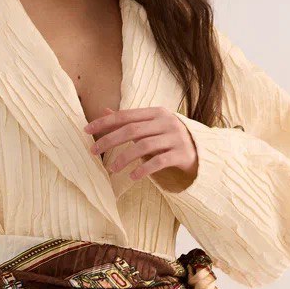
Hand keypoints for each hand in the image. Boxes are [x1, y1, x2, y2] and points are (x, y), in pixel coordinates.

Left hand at [84, 106, 198, 192]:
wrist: (203, 151)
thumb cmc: (170, 138)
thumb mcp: (151, 126)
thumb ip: (129, 120)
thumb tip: (104, 111)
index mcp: (156, 113)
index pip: (125, 115)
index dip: (105, 122)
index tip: (86, 130)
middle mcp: (166, 122)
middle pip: (132, 130)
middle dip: (110, 140)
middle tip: (93, 152)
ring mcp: (175, 138)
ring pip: (144, 146)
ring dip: (124, 158)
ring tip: (112, 169)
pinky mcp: (182, 154)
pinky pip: (159, 162)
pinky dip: (144, 169)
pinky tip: (133, 177)